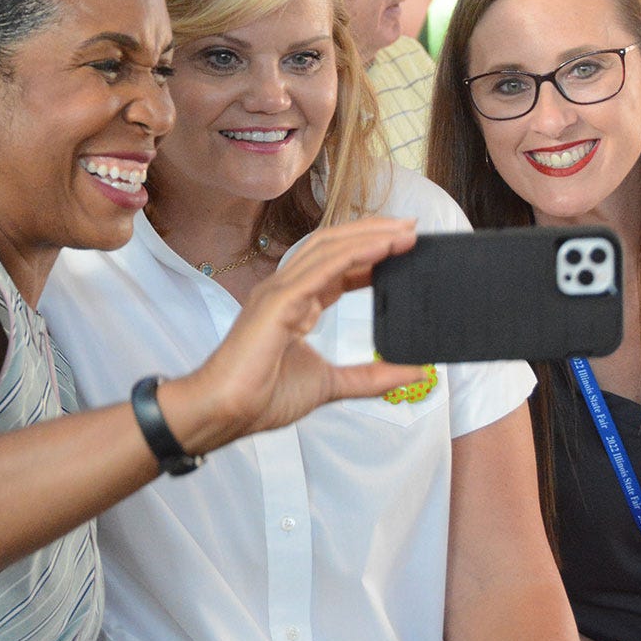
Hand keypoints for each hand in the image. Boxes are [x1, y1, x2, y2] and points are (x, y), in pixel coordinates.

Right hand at [166, 217, 426, 450]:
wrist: (225, 410)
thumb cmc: (263, 397)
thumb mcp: (330, 385)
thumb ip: (371, 378)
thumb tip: (415, 372)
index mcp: (297, 304)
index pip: (338, 266)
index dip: (370, 253)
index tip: (402, 249)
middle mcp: (288, 289)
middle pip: (335, 247)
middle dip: (374, 233)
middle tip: (412, 230)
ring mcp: (280, 290)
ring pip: (330, 248)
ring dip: (369, 235)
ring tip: (405, 232)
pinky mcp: (279, 300)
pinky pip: (323, 268)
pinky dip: (355, 253)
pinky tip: (383, 247)